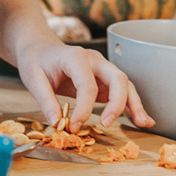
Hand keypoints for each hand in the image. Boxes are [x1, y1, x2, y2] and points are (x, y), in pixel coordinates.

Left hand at [15, 36, 153, 132]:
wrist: (40, 48)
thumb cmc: (36, 60)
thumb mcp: (32, 78)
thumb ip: (45, 100)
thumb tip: (57, 123)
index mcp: (75, 57)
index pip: (87, 84)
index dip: (84, 108)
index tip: (73, 126)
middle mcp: (94, 60)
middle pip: (117, 78)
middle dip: (117, 102)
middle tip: (107, 123)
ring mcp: (102, 69)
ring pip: (126, 84)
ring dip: (135, 104)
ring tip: (142, 123)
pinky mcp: (105, 80)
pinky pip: (123, 91)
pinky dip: (133, 105)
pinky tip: (142, 120)